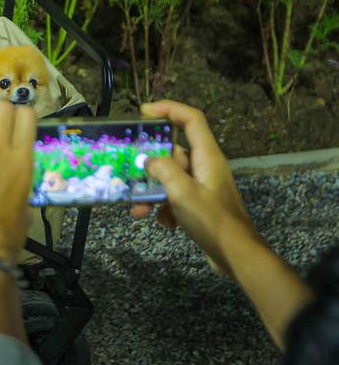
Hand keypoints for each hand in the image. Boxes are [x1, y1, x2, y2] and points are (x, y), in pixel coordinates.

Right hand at [132, 99, 256, 275]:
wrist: (235, 255)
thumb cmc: (212, 220)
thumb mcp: (182, 192)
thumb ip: (162, 170)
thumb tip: (149, 161)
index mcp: (207, 156)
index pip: (191, 119)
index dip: (168, 109)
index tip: (143, 113)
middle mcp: (205, 166)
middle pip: (173, 152)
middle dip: (149, 165)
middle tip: (129, 173)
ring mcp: (202, 185)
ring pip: (169, 178)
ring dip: (152, 192)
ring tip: (139, 210)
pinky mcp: (199, 204)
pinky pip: (174, 196)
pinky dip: (163, 207)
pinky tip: (162, 223)